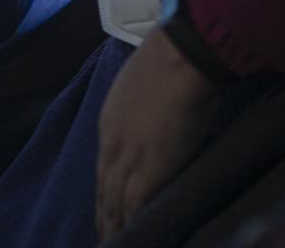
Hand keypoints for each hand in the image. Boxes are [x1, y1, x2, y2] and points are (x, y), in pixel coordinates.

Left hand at [96, 29, 218, 238]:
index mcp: (111, 123)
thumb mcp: (145, 84)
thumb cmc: (173, 60)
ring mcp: (128, 160)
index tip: (106, 206)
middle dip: (104, 216)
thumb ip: (147, 107)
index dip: (106, 189)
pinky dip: (130, 227)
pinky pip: (134, 209)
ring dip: (113, 227)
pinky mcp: (148, 172)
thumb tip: (162, 117)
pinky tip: (131, 240)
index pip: (104, 166)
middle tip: (104, 237)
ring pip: (114, 204)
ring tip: (112, 245)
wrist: (181, 56)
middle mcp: (112, 145)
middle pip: (104, 190)